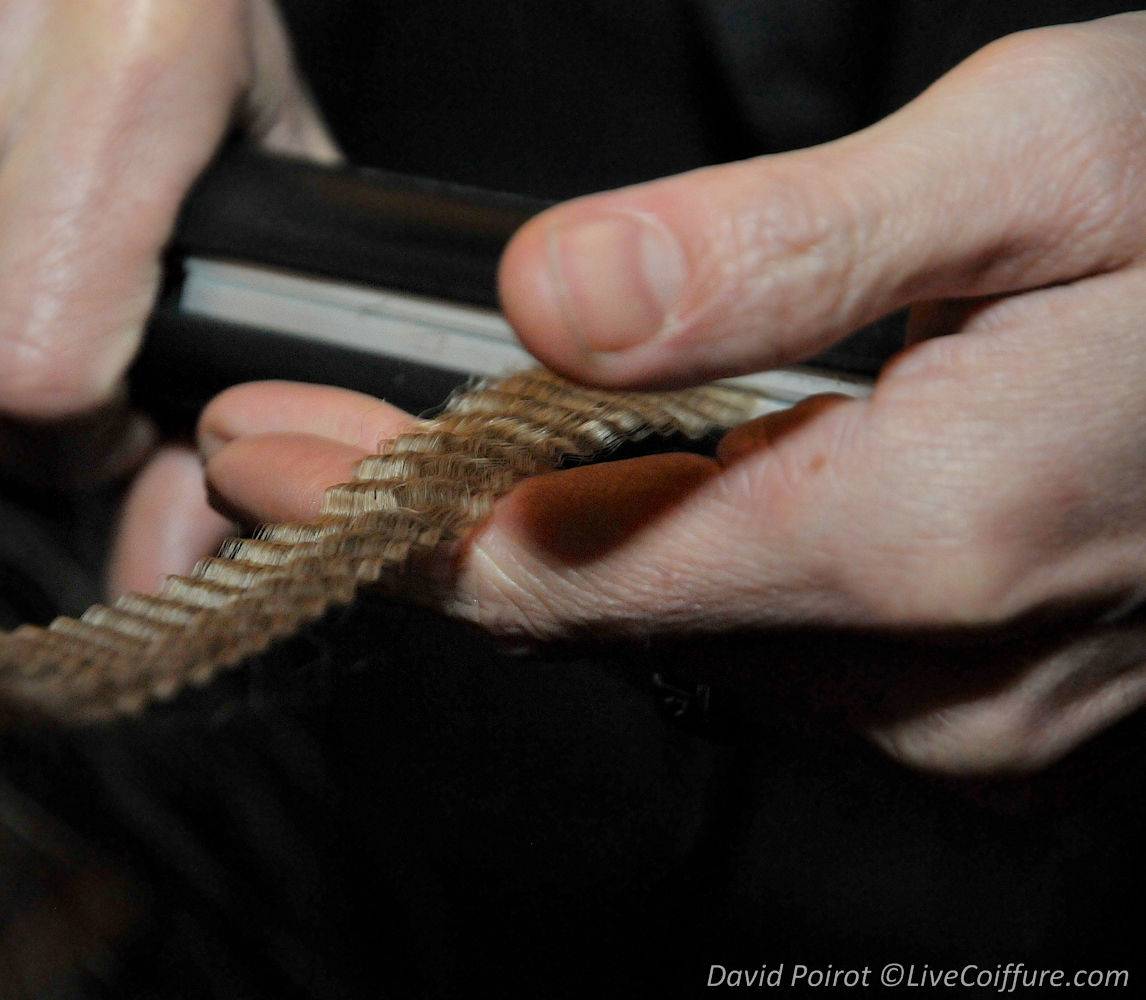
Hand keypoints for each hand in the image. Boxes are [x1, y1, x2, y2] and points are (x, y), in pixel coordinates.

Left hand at [188, 13, 1145, 775]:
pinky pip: (776, 641)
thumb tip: (556, 297)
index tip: (260, 451)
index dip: (386, 514)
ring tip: (426, 453)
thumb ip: (783, 251)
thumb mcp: (1043, 157)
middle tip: (293, 446)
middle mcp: (944, 665)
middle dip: (432, 532)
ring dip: (553, 545)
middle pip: (598, 615)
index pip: (564, 566)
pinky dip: (677, 563)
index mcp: (931, 535)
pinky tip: (643, 484)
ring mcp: (978, 700)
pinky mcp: (1004, 689)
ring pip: (681, 634)